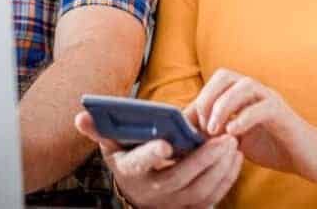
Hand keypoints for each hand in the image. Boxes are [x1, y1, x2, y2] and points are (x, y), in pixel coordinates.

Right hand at [74, 109, 242, 208]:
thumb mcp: (111, 145)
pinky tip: (235, 159)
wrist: (138, 190)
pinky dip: (226, 179)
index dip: (151, 154)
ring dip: (220, 169)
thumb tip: (81, 117)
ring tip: (233, 144)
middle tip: (223, 138)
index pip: (139, 164)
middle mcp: (151, 192)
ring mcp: (172, 203)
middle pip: (180, 178)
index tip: (166, 142)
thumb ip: (99, 130)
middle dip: (203, 159)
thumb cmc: (127, 158)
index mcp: (131, 172)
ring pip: (200, 190)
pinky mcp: (189, 207)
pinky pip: (212, 198)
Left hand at [190, 68, 316, 183]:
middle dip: (208, 97)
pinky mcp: (283, 113)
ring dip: (223, 106)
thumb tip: (187, 131)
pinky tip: (233, 133)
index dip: (199, 100)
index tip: (190, 125)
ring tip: (214, 129)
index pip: (215, 82)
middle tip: (203, 124)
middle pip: (225, 75)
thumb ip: (216, 130)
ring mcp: (270, 98)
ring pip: (243, 85)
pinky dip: (244, 118)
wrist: (309, 157)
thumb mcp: (236, 138)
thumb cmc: (272, 146)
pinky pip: (262, 107)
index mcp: (243, 94)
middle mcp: (255, 90)